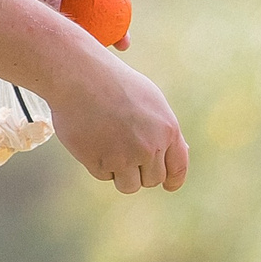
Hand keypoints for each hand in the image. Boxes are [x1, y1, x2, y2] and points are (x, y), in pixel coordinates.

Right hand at [47, 44, 188, 194]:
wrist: (79, 76)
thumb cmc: (115, 84)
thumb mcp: (150, 100)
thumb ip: (164, 129)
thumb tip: (180, 152)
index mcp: (167, 130)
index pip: (177, 167)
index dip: (173, 180)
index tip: (168, 185)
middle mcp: (150, 147)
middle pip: (152, 180)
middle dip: (140, 171)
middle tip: (125, 152)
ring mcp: (125, 157)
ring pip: (129, 185)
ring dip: (120, 173)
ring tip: (108, 147)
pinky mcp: (100, 163)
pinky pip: (104, 176)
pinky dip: (98, 163)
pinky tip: (92, 140)